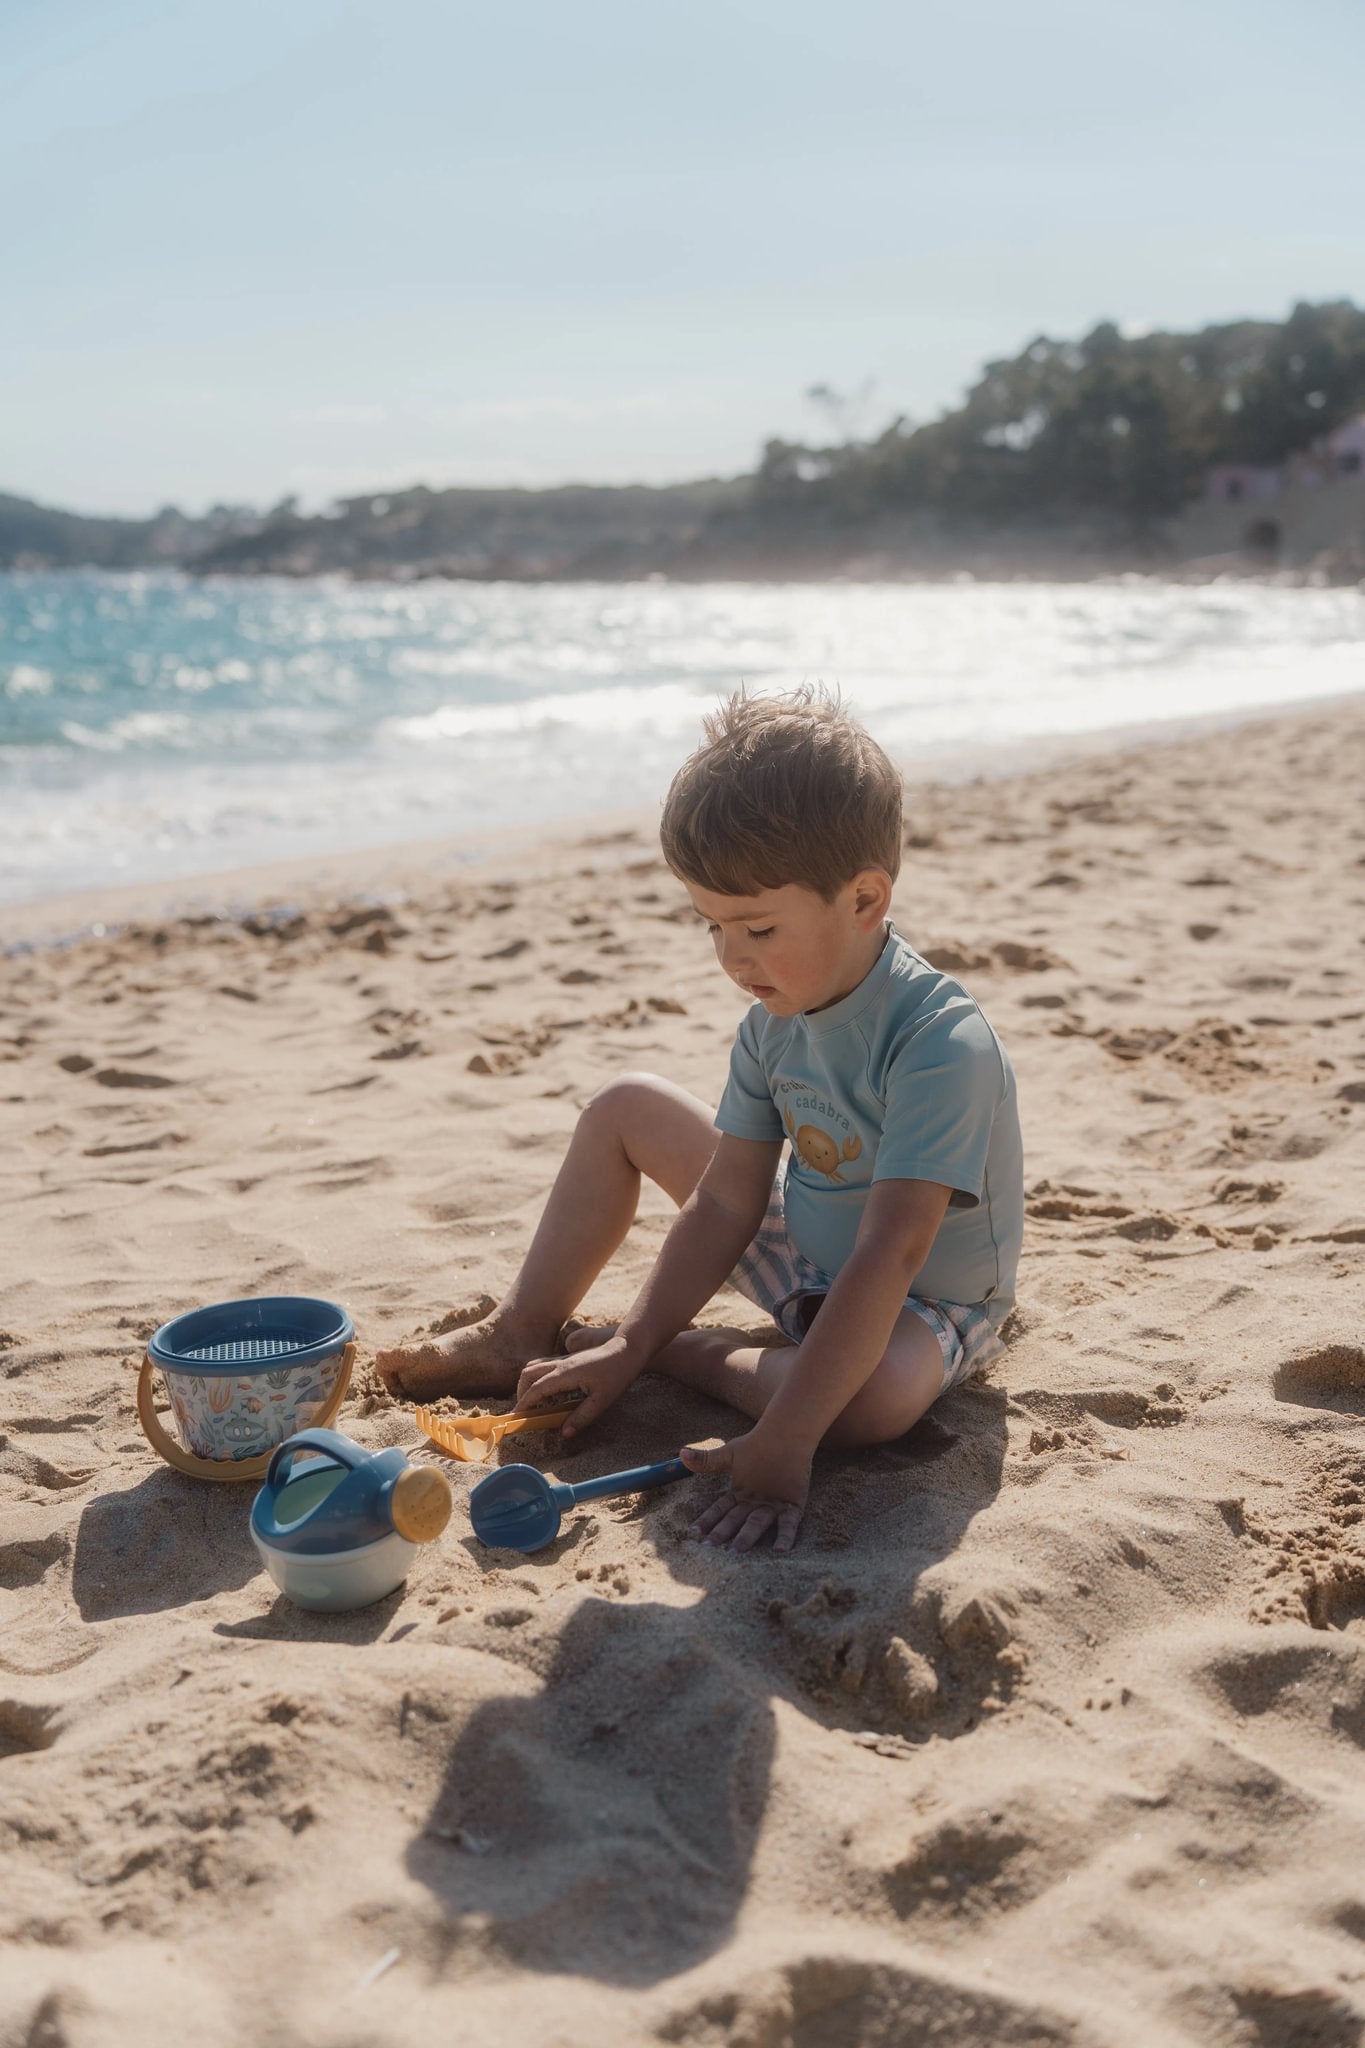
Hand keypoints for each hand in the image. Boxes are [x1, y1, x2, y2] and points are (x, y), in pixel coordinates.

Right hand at [514, 1336, 640, 1435]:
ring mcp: (564, 1359)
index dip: (524, 1404)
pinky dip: (539, 1379)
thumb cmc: (617, 1374)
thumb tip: (564, 1433)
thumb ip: (582, 1417)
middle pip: (528, 1373)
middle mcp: (560, 1364)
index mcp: (565, 1374)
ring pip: (535, 1367)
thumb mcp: (602, 1401)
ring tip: (536, 1403)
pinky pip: (545, 1366)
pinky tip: (553, 1393)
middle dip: (521, 1392)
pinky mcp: (569, 1359)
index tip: (516, 1418)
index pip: (536, 1389)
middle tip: (525, 1411)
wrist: (627, 1349)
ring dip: (529, 1383)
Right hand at [680, 1427, 811, 1553]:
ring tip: (738, 1550)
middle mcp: (754, 1504)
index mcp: (739, 1494)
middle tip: (711, 1548)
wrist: (786, 1436)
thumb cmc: (758, 1445)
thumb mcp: (729, 1454)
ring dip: (748, 1537)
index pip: (721, 1509)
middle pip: (737, 1520)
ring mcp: (773, 1507)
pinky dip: (785, 1536)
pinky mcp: (793, 1507)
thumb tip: (681, 1454)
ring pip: (758, 1524)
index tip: (695, 1531)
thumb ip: (706, 1460)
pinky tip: (780, 1550)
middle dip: (724, 1533)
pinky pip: (788, 1524)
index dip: (709, 1519)